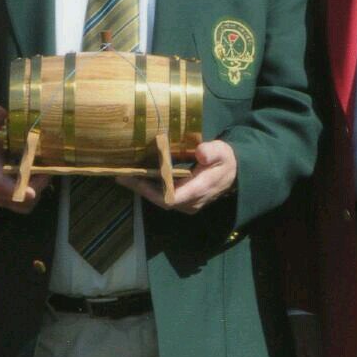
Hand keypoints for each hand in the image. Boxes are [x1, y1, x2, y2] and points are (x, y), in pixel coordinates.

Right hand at [0, 103, 51, 212]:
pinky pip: (26, 206)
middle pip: (18, 197)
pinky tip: (39, 179)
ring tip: (43, 173)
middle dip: (35, 185)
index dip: (14, 190)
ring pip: (25, 203)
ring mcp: (3, 199)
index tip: (31, 192)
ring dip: (37, 190)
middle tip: (46, 171)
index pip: (0, 184)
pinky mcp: (12, 204)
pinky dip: (35, 195)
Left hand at [122, 138, 237, 212]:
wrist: (234, 173)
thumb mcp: (222, 152)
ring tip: (125, 175)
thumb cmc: (225, 161)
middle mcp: (190, 202)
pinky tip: (139, 177)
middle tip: (122, 175)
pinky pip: (163, 197)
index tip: (135, 179)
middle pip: (160, 200)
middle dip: (140, 188)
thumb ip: (212, 152)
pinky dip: (150, 188)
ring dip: (142, 189)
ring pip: (160, 200)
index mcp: (198, 190)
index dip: (150, 191)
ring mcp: (186, 204)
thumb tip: (200, 152)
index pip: (170, 198)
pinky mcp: (183, 202)